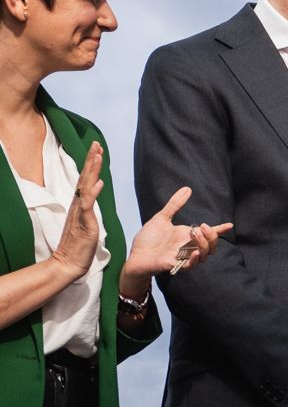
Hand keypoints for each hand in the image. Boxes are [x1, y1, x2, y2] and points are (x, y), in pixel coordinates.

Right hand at [49, 142, 104, 278]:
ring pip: (85, 187)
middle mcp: (78, 206)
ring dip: (92, 171)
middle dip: (91, 160)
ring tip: (98, 155)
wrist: (68, 263)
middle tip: (96, 143)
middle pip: (84, 178)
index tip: (97, 149)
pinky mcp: (84, 223)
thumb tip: (95, 190)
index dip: (91, 165)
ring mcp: (80, 213)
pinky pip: (87, 206)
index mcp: (80, 205)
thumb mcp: (87, 221)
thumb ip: (89, 206)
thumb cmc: (79, 245)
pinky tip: (99, 182)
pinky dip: (93, 193)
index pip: (86, 180)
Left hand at [119, 186, 232, 300]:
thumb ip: (175, 204)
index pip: (208, 234)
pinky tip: (195, 252)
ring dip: (205, 244)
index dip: (220, 230)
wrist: (135, 255)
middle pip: (211, 245)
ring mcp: (184, 256)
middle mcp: (189, 247)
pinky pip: (192, 265)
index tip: (229, 225)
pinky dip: (196, 259)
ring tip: (197, 234)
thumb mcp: (162, 218)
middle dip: (212, 236)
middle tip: (203, 226)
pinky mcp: (177, 265)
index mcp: (187, 236)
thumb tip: (187, 189)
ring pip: (205, 254)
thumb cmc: (148, 239)